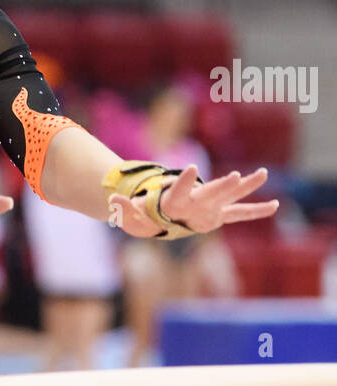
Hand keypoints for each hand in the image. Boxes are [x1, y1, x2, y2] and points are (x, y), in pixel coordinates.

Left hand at [108, 164, 278, 237]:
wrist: (157, 213)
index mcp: (174, 200)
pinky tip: (275, 206)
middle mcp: (195, 200)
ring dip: (244, 187)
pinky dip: (255, 211)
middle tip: (235, 175)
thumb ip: (124, 208)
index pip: (178, 189)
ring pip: (229, 196)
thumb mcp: (130, 216)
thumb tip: (111, 199)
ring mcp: (208, 206)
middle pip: (210, 192)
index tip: (192, 169)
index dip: (183, 181)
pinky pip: (238, 214)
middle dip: (222, 185)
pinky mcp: (216, 216)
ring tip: (263, 173)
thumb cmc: (144, 215)